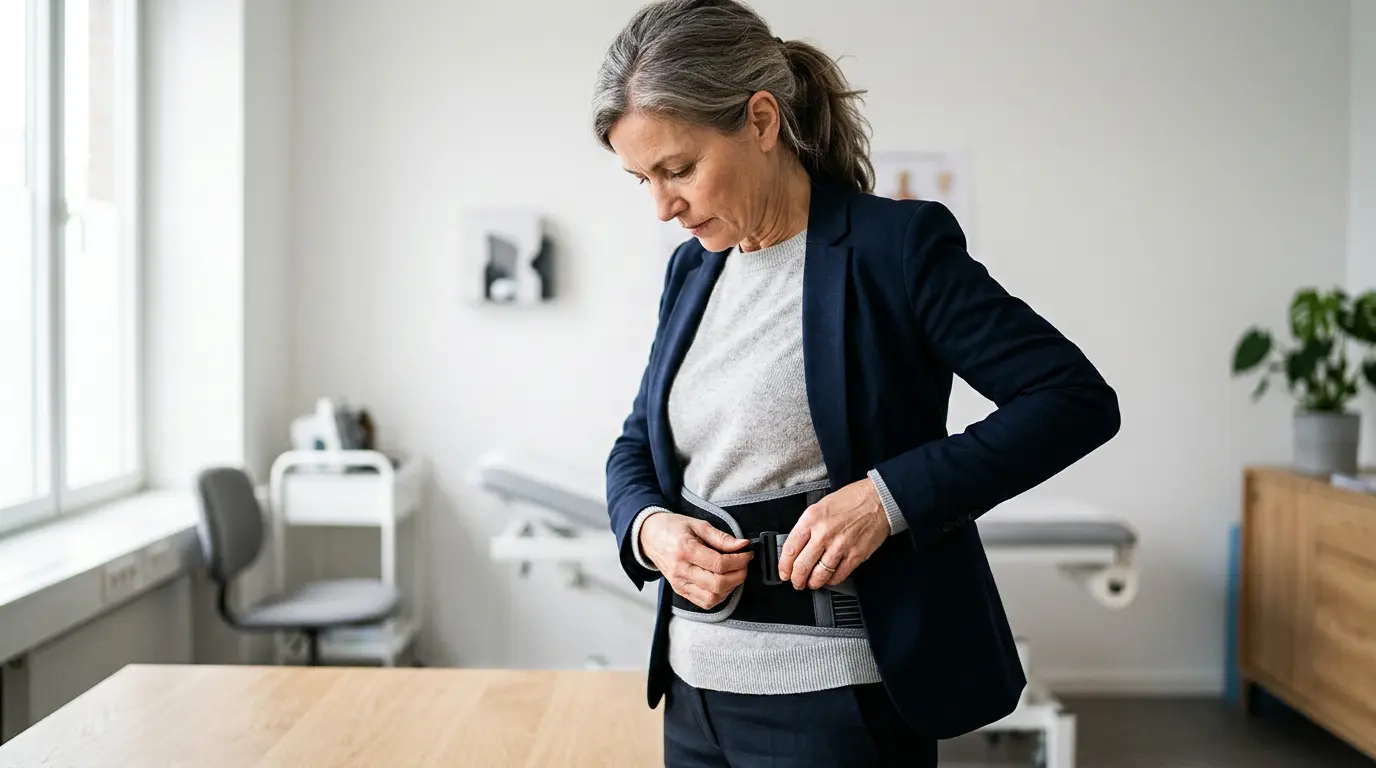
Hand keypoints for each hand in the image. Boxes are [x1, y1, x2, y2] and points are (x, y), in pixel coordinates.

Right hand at [639, 512, 753, 608]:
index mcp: (685, 550)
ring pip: (712, 598)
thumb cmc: (673, 528)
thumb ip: (721, 537)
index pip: (719, 564)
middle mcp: (681, 570)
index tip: (747, 553)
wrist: (649, 536)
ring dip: (730, 588)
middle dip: (738, 575)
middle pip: (718, 584)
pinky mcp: (680, 591)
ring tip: (734, 573)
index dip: (739, 561)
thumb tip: (742, 545)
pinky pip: (704, 602)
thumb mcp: (698, 525)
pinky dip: (719, 596)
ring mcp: (679, 584)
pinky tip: (723, 583)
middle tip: (744, 564)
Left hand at [778, 478, 889, 589]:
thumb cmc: (851, 500)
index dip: (784, 566)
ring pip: (819, 574)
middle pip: (802, 566)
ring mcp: (840, 545)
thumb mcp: (821, 506)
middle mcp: (823, 533)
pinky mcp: (855, 555)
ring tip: (811, 583)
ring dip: (812, 583)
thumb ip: (808, 526)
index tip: (783, 572)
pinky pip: (838, 575)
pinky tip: (829, 579)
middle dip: (796, 579)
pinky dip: (831, 581)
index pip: (790, 548)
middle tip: (796, 582)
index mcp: (811, 519)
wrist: (878, 500)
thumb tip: (797, 546)